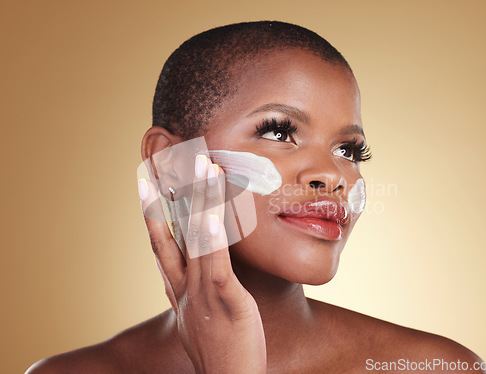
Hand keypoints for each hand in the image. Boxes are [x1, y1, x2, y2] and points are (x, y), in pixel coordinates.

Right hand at [138, 154, 265, 373]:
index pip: (160, 239)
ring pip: (197, 238)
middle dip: (168, 191)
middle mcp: (183, 285)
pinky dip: (215, 238)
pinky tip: (215, 215)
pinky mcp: (227, 302)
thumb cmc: (215, 348)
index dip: (151, 208)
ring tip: (203, 166)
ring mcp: (202, 292)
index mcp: (176, 286)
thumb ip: (190, 287)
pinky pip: (218, 265)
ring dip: (200, 200)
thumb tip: (190, 269)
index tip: (146, 180)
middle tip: (167, 156)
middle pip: (172, 230)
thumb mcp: (194, 314)